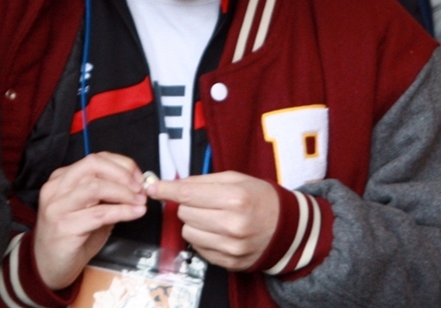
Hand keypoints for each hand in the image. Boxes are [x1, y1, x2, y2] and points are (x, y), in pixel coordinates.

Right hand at [32, 152, 147, 291]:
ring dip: (123, 193)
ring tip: (140, 201)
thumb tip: (135, 188)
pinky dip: (122, 211)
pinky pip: (99, 213)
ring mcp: (57, 207)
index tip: (139, 177)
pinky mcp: (64, 227)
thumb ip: (107, 196)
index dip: (121, 164)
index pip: (95, 159)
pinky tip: (135, 213)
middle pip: (93, 166)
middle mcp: (56, 188)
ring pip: (95, 187)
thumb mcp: (89, 211)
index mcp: (61, 179)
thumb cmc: (71, 238)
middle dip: (122, 174)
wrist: (48, 268)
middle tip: (140, 187)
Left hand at [146, 172, 278, 271]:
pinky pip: (198, 249)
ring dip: (194, 223)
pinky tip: (218, 232)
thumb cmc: (260, 197)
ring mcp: (231, 247)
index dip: (167, 190)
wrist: (287, 228)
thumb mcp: (236, 179)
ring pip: (188, 232)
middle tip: (204, 202)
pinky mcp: (229, 262)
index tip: (153, 187)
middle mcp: (233, 224)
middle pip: (185, 213)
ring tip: (212, 217)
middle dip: (187, 205)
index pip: (188, 194)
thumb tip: (171, 185)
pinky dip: (203, 238)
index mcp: (235, 197)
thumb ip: (203, 181)